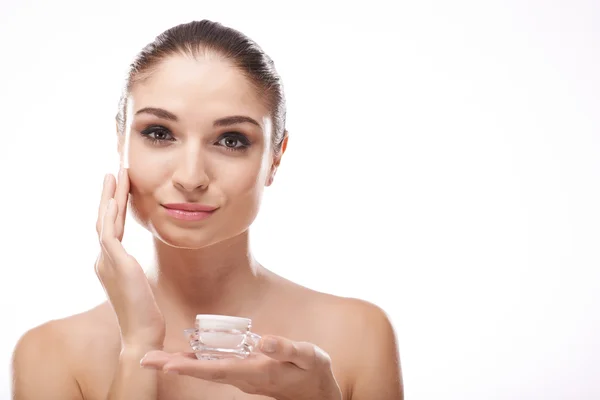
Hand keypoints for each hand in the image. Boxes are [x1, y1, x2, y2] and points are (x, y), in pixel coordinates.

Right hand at [95, 168, 165, 349]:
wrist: (142, 334)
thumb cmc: (145, 313)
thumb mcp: (139, 285)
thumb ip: (133, 270)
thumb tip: (137, 264)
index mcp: (109, 264)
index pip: (110, 228)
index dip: (115, 207)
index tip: (121, 189)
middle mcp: (103, 260)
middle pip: (104, 220)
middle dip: (110, 195)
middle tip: (116, 173)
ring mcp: (107, 261)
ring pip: (105, 220)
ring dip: (111, 196)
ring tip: (116, 175)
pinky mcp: (116, 263)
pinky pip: (109, 231)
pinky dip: (110, 213)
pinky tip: (114, 197)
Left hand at [140, 335, 342, 399]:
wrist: (315, 392)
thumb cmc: (312, 372)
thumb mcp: (308, 356)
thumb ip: (286, 348)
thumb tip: (264, 339)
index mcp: (257, 372)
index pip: (219, 370)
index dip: (192, 368)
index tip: (168, 365)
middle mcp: (243, 376)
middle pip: (203, 372)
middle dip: (174, 366)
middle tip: (145, 360)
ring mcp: (241, 376)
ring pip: (205, 370)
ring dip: (178, 364)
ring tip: (153, 358)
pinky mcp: (242, 371)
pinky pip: (212, 367)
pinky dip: (193, 362)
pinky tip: (180, 356)